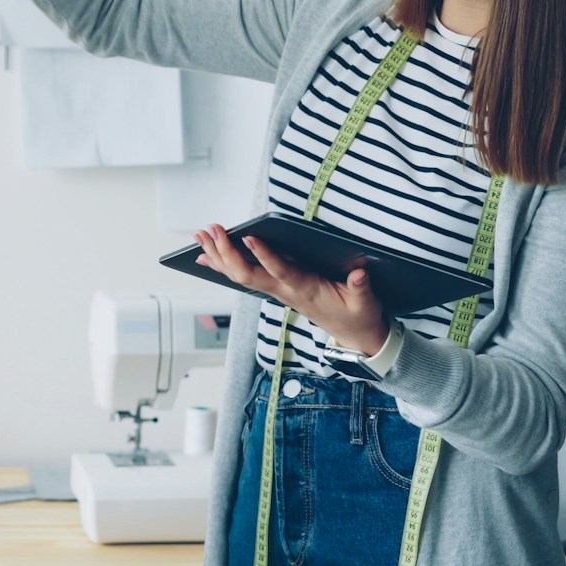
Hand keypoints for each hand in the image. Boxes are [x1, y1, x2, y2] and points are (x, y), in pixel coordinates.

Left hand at [194, 224, 390, 355]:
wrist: (352, 335)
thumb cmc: (357, 315)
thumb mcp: (365, 302)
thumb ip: (361, 288)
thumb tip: (359, 275)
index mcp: (306, 289)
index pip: (282, 271)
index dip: (265, 256)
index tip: (249, 237)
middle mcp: (284, 290)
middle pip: (248, 273)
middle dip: (227, 252)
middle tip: (211, 230)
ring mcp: (277, 290)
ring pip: (240, 274)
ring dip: (218, 255)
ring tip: (200, 234)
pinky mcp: (275, 288)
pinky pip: (243, 276)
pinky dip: (223, 264)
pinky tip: (205, 254)